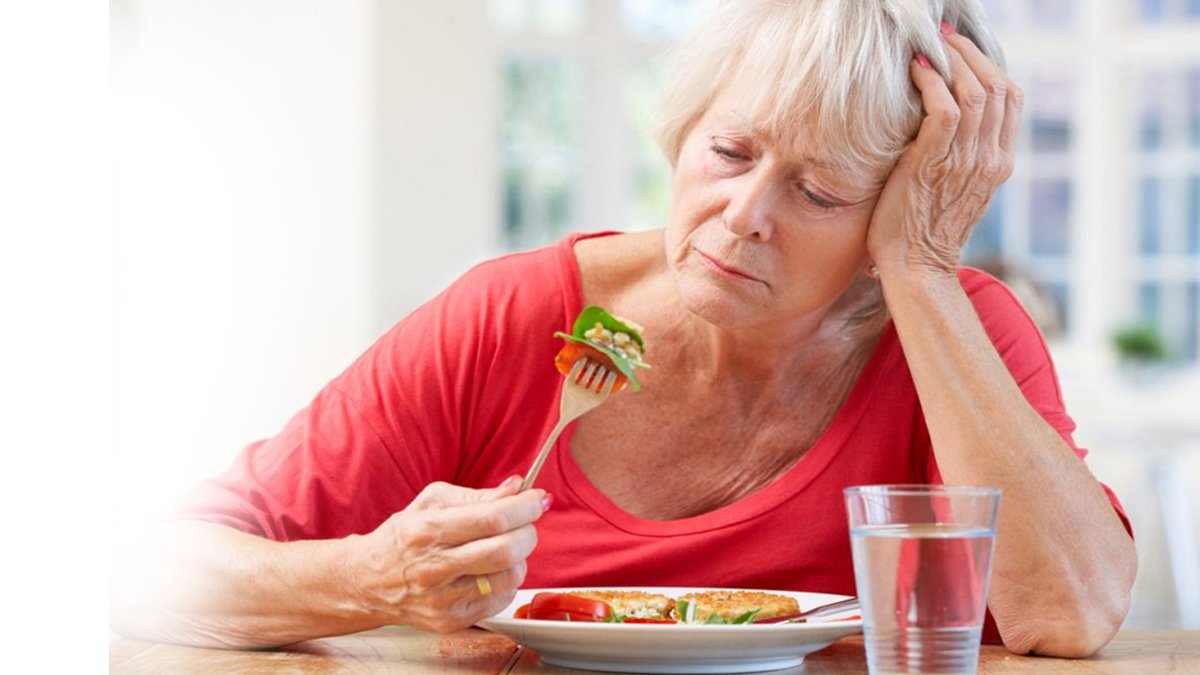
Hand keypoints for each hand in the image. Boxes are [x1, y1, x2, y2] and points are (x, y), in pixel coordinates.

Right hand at [348, 477, 546, 632]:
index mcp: (426, 531)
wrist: (369, 581)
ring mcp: (442, 600)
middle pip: (505, 551)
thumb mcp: (432, 502)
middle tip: (525, 523)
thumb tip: (516, 487)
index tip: (537, 499)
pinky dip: (505, 581)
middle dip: (527, 532)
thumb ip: (476, 495)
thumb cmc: (404, 537)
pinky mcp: (451, 621)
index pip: (491, 519)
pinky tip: (488, 571)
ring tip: (503, 549)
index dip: (524, 507)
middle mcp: (432, 568)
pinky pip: (500, 600)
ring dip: (519, 558)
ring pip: (508, 578)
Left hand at [866, 24, 1022, 277]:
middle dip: (969, 54)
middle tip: (943, 38)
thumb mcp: (955, 191)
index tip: (962, 50)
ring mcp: (966, 161)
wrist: (915, 270)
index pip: (1011, 98)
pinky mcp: (935, 162)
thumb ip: (960, 159)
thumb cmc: (921, 233)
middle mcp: (990, 158)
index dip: (989, 66)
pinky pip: (944, 108)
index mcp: (999, 163)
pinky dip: (931, 83)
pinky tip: (914, 72)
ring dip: (950, 61)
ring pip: (975, 91)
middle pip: (998, 86)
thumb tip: (943, 125)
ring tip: (928, 47)